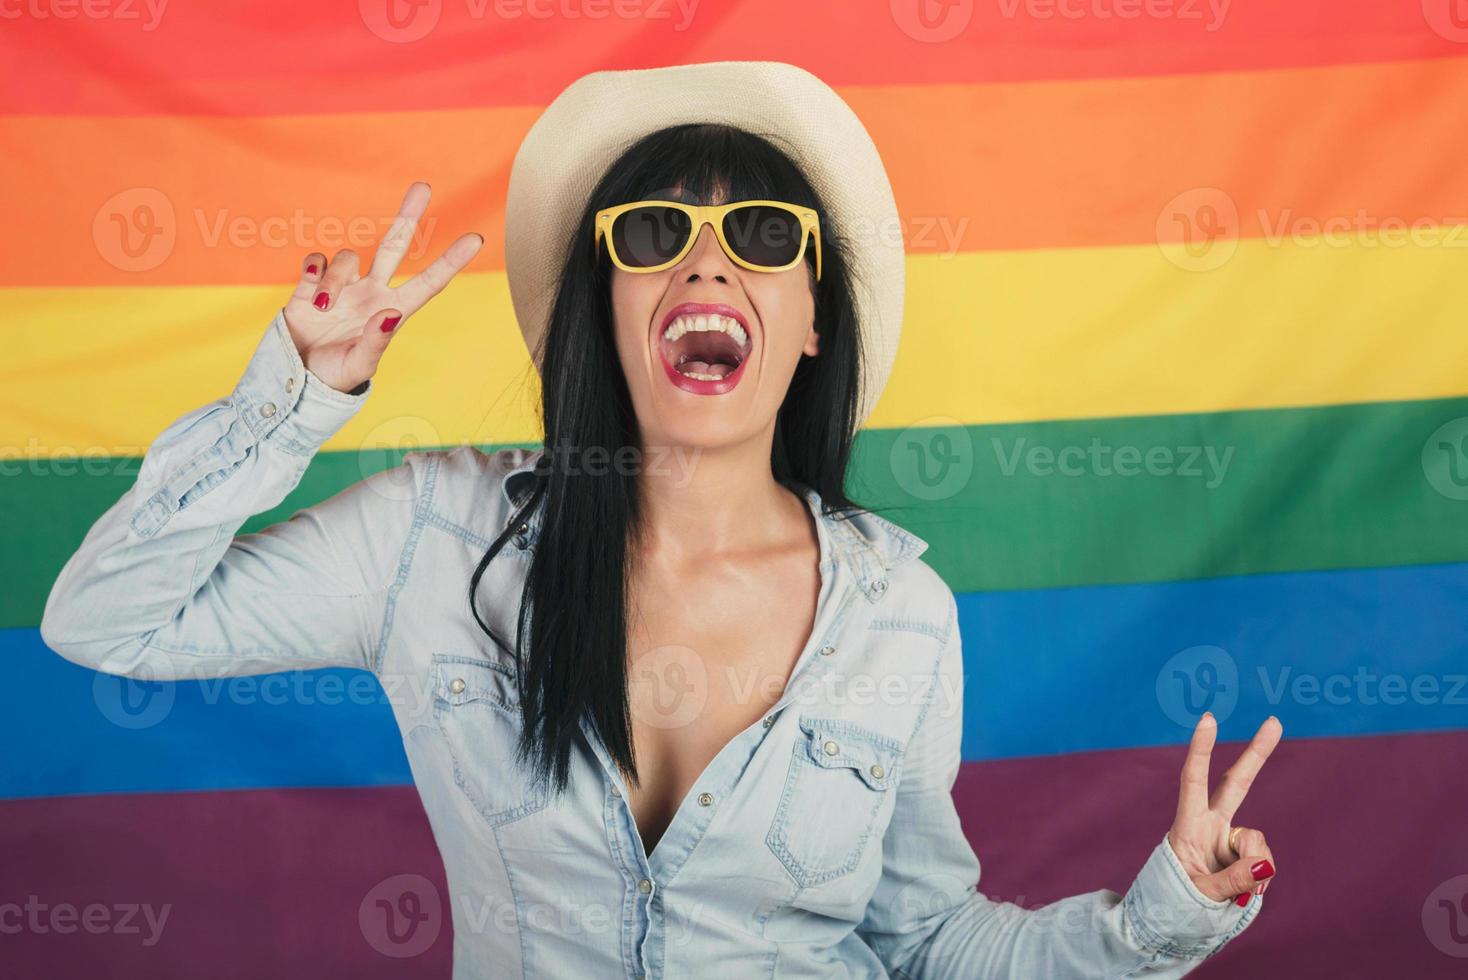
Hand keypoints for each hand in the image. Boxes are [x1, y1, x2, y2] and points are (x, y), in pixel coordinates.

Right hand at [282, 181, 482, 392]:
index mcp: (392, 311)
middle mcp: (371, 292)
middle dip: (408, 216)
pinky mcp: (311, 285)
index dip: (451, 262)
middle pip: (394, 245)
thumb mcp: (359, 365)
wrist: (296, 378)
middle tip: (424, 185)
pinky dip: (314, 268)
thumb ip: (376, 341)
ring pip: (347, 257)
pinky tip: (311, 287)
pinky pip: (316, 260)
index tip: (476, 239)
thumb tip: (390, 312)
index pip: (428, 283)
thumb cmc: (336, 376)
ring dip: (335, 279)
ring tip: (323, 309)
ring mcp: (343, 286)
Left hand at [1167, 712, 1281, 906]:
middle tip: (1274, 721)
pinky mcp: (1245, 858)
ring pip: (1258, 843)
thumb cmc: (1174, 903)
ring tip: (1237, 893)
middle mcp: (1211, 826)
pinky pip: (1265, 863)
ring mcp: (1230, 841)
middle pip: (1237, 784)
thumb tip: (1264, 864)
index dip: (1201, 750)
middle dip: (1257, 754)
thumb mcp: (1200, 895)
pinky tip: (1248, 893)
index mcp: (1188, 827)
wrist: (1173, 922)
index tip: (1209, 719)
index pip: (1194, 781)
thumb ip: (1232, 881)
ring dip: (1256, 870)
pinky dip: (1261, 880)